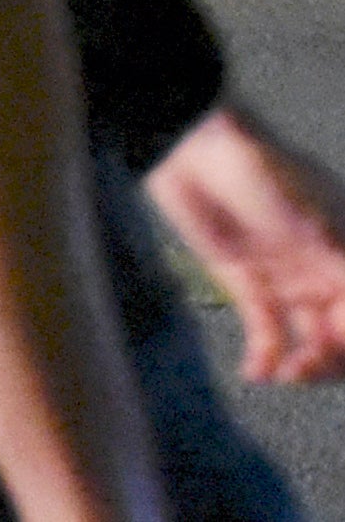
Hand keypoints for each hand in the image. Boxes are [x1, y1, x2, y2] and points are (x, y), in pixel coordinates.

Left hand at [151, 104, 344, 382]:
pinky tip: (259, 372)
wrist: (194, 150)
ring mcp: (287, 281)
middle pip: (343, 334)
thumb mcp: (317, 222)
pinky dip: (264, 355)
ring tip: (290, 373)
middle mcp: (324, 273)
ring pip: (309, 339)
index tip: (340, 339)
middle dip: (336, 358)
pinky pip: (265, 330)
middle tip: (314, 369)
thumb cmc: (263, 171)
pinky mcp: (246, 285)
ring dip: (306, 364)